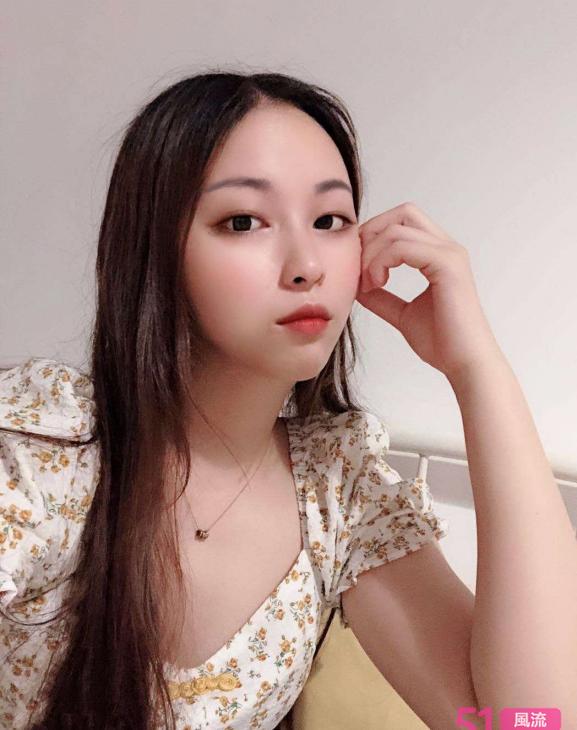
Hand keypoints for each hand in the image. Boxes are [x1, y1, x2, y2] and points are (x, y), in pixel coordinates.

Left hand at [355, 201, 502, 379]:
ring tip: (368, 284)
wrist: (465, 364)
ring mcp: (450, 254)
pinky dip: (381, 262)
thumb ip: (382, 297)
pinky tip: (377, 284)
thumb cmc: (443, 342)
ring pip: (397, 229)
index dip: (375, 236)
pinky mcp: (448, 266)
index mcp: (439, 255)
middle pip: (402, 213)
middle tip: (359, 268)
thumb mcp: (402, 313)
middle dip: (372, 234)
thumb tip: (357, 284)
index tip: (360, 269)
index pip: (403, 221)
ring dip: (372, 254)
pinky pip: (403, 246)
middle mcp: (447, 248)